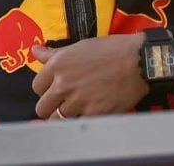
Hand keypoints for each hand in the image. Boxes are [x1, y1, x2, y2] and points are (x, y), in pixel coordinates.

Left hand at [30, 33, 148, 118]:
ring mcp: (78, 101)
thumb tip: (34, 51)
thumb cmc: (110, 50)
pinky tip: (87, 117)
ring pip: (57, 120)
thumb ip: (53, 54)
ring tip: (75, 111)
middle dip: (50, 107)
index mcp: (57, 65)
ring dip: (64, 117)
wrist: (139, 61)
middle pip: (42, 107)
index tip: (54, 90)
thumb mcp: (78, 47)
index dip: (45, 90)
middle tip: (61, 104)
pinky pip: (76, 126)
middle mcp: (63, 84)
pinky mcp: (95, 114)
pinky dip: (80, 124)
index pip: (36, 87)